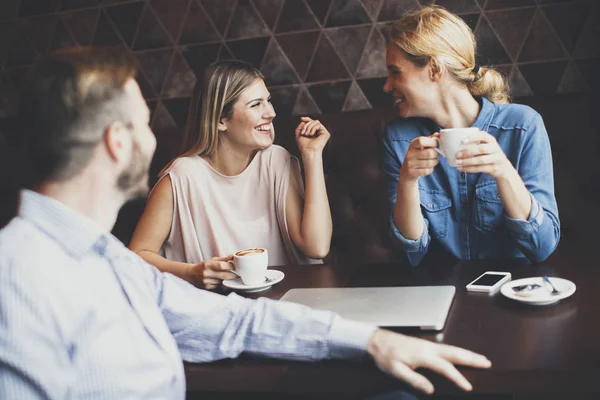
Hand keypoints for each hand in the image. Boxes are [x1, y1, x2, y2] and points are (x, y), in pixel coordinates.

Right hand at [186, 255, 236, 289]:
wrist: (191, 274)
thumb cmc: (204, 266)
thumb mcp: (212, 260)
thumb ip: (223, 259)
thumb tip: (233, 256)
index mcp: (208, 264)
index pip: (222, 266)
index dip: (231, 266)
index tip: (237, 266)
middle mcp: (206, 273)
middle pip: (224, 275)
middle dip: (234, 275)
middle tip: (240, 274)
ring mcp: (206, 281)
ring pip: (222, 282)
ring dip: (227, 280)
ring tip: (229, 277)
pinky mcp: (207, 288)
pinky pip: (218, 286)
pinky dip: (221, 284)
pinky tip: (220, 281)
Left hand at [295, 117, 330, 155]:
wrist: (307, 150)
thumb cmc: (304, 145)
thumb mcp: (298, 134)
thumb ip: (300, 126)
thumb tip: (304, 121)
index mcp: (313, 132)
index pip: (311, 122)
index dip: (307, 119)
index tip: (302, 119)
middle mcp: (318, 131)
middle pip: (312, 121)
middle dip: (306, 125)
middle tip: (304, 132)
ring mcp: (322, 132)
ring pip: (315, 122)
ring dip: (309, 127)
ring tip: (307, 134)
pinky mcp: (325, 133)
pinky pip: (318, 124)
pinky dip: (313, 128)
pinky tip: (311, 134)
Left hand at [367, 329, 490, 394]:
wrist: (376, 341)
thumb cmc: (385, 355)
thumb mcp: (396, 370)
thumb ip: (414, 379)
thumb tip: (431, 390)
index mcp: (423, 355)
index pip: (445, 368)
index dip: (457, 378)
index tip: (468, 387)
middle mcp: (429, 348)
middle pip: (454, 353)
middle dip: (472, 358)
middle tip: (487, 363)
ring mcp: (428, 345)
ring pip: (452, 349)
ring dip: (467, 354)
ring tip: (481, 359)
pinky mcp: (425, 345)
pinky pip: (447, 348)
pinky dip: (458, 351)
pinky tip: (461, 355)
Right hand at [399, 134, 439, 182]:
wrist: (406, 172)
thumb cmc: (417, 156)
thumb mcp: (421, 146)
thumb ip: (430, 140)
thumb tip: (438, 134)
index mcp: (412, 144)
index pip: (422, 141)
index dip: (432, 142)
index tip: (437, 144)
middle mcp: (410, 153)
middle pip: (429, 153)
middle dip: (436, 154)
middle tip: (436, 155)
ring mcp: (410, 163)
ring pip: (430, 163)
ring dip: (434, 162)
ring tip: (432, 161)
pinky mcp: (412, 172)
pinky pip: (427, 171)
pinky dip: (430, 169)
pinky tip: (427, 168)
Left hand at [455, 131, 512, 179]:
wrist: (504, 169)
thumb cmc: (489, 155)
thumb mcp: (486, 147)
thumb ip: (475, 144)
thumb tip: (452, 142)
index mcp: (491, 140)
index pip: (483, 135)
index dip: (473, 137)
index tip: (463, 141)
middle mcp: (495, 148)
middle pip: (481, 149)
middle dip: (468, 152)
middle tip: (457, 154)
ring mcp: (496, 159)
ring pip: (481, 160)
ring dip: (467, 162)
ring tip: (457, 162)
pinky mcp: (494, 168)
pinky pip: (480, 168)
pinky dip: (469, 169)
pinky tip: (461, 169)